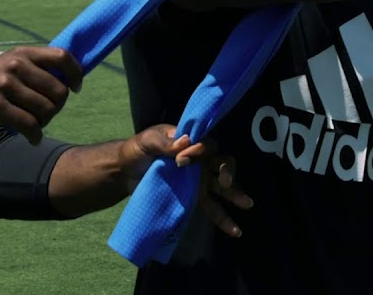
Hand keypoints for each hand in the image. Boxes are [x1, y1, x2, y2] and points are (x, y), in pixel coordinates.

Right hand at [0, 46, 81, 142]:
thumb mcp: (9, 67)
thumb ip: (36, 69)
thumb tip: (71, 80)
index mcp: (22, 54)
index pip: (62, 57)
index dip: (76, 74)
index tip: (76, 88)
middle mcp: (14, 65)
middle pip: (59, 90)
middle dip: (57, 107)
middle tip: (45, 115)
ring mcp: (4, 84)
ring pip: (46, 109)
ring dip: (44, 123)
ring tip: (34, 125)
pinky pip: (30, 124)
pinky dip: (35, 135)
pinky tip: (32, 139)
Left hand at [119, 125, 252, 237]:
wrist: (125, 172)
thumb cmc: (138, 150)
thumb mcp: (148, 141)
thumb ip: (164, 142)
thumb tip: (184, 143)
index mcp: (191, 144)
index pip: (206, 145)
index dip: (199, 152)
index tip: (181, 160)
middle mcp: (200, 162)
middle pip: (222, 163)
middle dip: (228, 171)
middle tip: (225, 181)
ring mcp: (198, 181)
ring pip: (223, 187)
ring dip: (235, 194)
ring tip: (247, 203)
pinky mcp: (193, 199)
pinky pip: (212, 208)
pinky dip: (224, 219)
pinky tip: (235, 231)